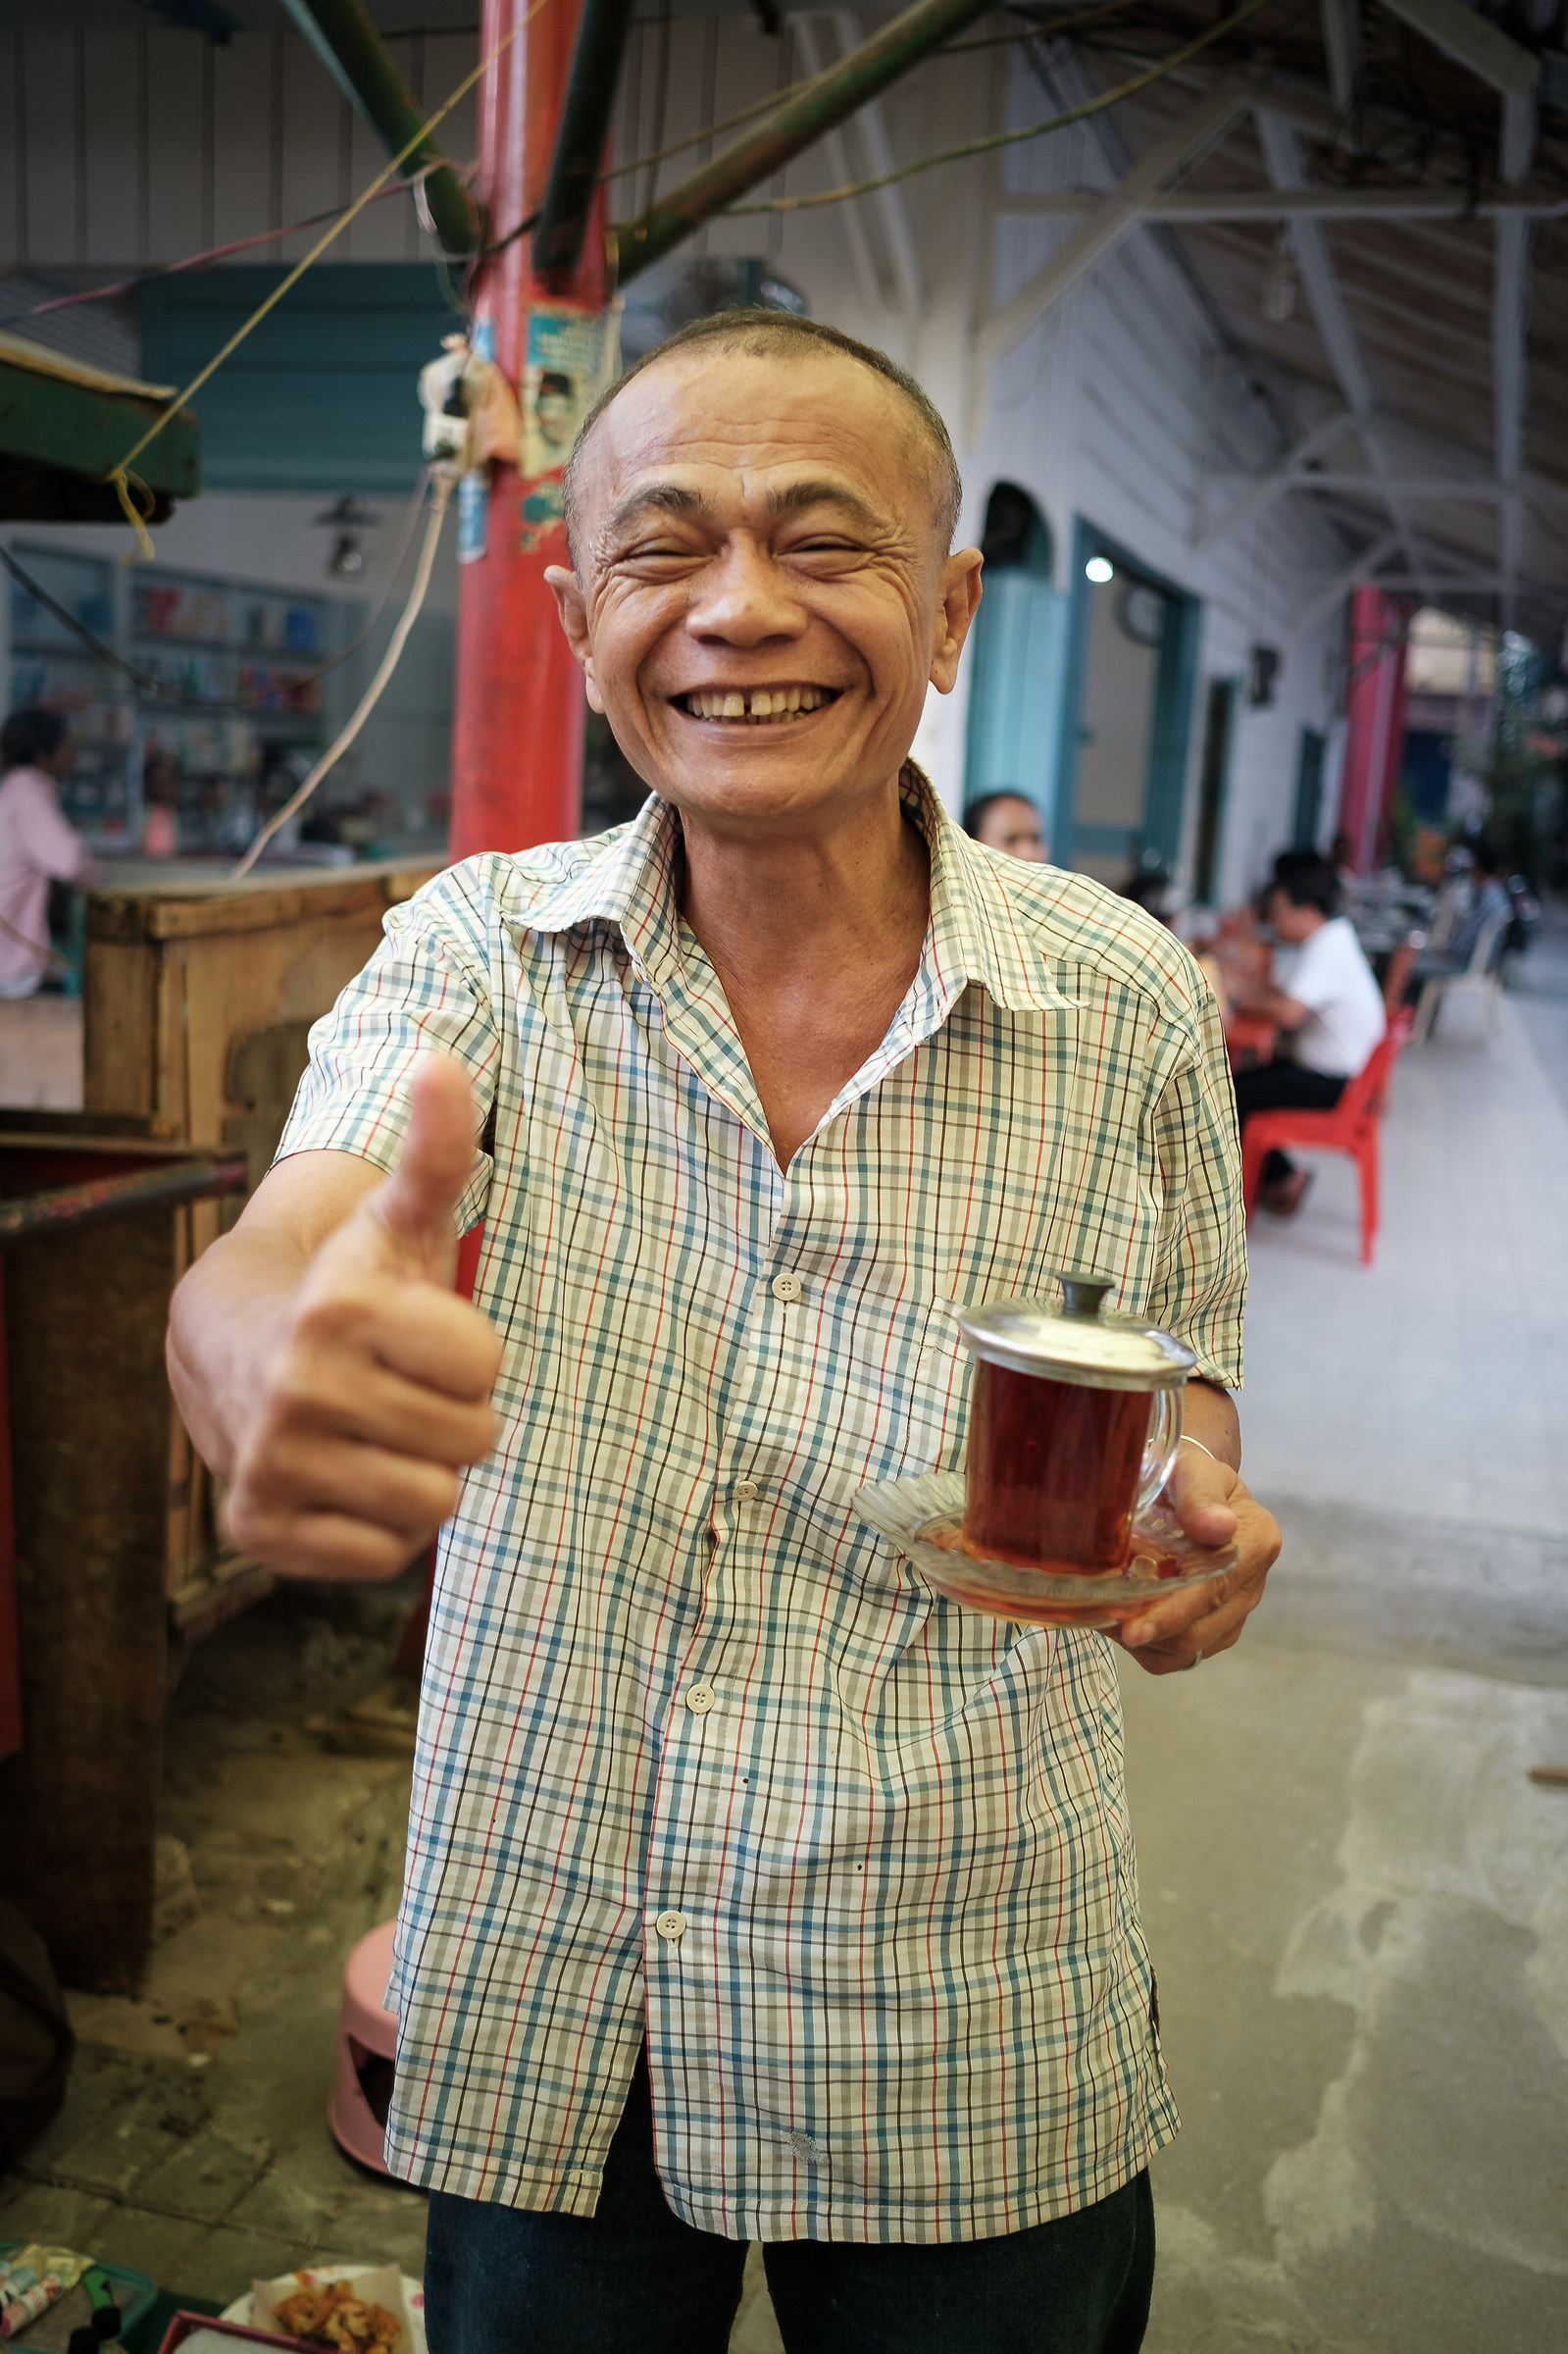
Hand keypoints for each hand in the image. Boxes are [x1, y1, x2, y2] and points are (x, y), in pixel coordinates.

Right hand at [224, 1058, 502, 1580]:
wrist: (233, 1350)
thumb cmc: (349, 1289)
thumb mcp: (398, 1220)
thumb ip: (435, 1149)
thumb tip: (442, 1057)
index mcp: (341, 1309)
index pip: (487, 1370)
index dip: (470, 1354)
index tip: (422, 1334)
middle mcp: (297, 1388)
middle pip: (471, 1443)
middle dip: (452, 1417)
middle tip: (402, 1388)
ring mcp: (272, 1464)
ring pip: (432, 1504)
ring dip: (420, 1472)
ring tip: (376, 1431)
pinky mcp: (261, 1531)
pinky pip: (384, 1556)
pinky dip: (377, 1526)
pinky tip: (344, 1477)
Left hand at [1110, 1439, 1280, 1675]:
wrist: (1187, 1487)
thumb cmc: (1184, 1474)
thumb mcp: (1190, 1471)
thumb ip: (1201, 1496)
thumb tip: (1218, 1526)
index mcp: (1256, 1540)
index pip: (1212, 1591)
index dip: (1171, 1615)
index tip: (1132, 1630)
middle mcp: (1253, 1582)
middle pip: (1199, 1631)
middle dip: (1149, 1633)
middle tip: (1101, 1620)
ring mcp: (1237, 1609)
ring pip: (1189, 1651)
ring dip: (1146, 1642)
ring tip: (1109, 1615)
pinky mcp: (1218, 1627)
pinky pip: (1182, 1658)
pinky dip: (1149, 1649)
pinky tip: (1126, 1622)